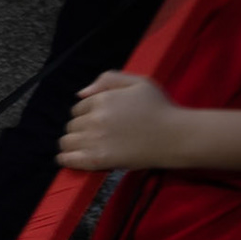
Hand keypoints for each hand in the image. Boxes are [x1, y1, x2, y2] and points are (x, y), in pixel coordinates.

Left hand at [57, 71, 183, 170]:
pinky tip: (70, 157)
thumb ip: (108, 79)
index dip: (86, 114)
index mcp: (102, 100)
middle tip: (96, 133)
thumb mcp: (139, 82)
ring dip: (72, 143)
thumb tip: (80, 93)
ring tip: (84, 144)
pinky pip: (67, 159)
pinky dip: (66, 158)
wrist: (174, 136)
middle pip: (71, 125)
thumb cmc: (159, 108)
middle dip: (80, 128)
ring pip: (66, 142)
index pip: (77, 108)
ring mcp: (94, 141)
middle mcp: (94, 120)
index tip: (98, 119)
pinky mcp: (96, 160)